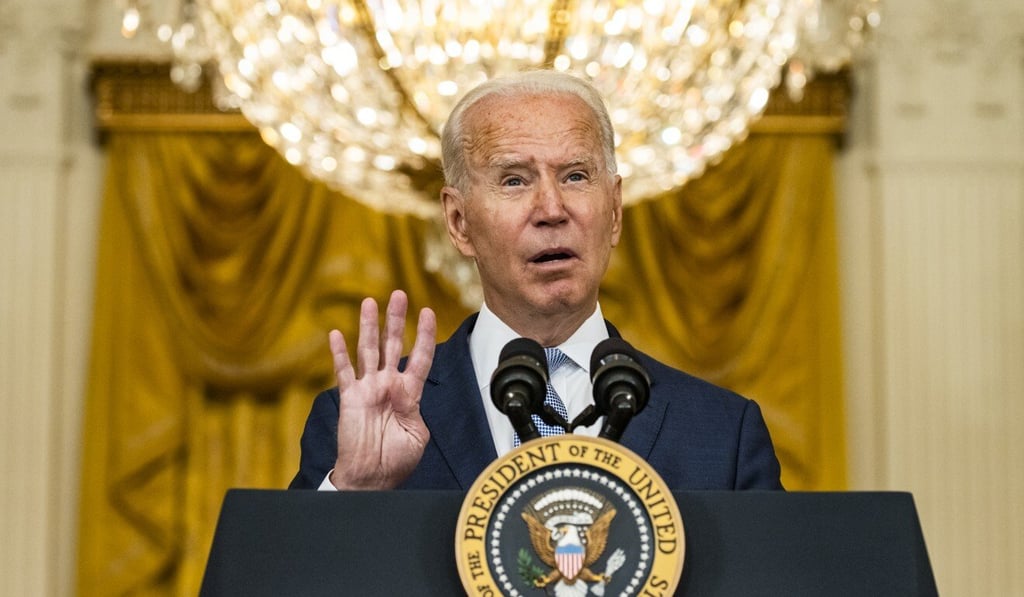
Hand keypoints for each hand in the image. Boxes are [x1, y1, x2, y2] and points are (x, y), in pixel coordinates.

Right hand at [329, 289, 436, 489]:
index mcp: (409, 393)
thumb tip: (406, 390)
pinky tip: (336, 334)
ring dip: (369, 326)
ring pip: (369, 351)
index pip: (421, 358)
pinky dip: (339, 353)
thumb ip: (414, 409)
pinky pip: (344, 372)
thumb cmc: (396, 460)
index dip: (425, 335)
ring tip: (369, 302)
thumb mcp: (417, 435)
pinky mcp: (349, 397)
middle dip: (396, 319)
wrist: (371, 478)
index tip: (428, 312)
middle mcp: (388, 385)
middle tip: (399, 294)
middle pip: (393, 345)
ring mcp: (368, 389)